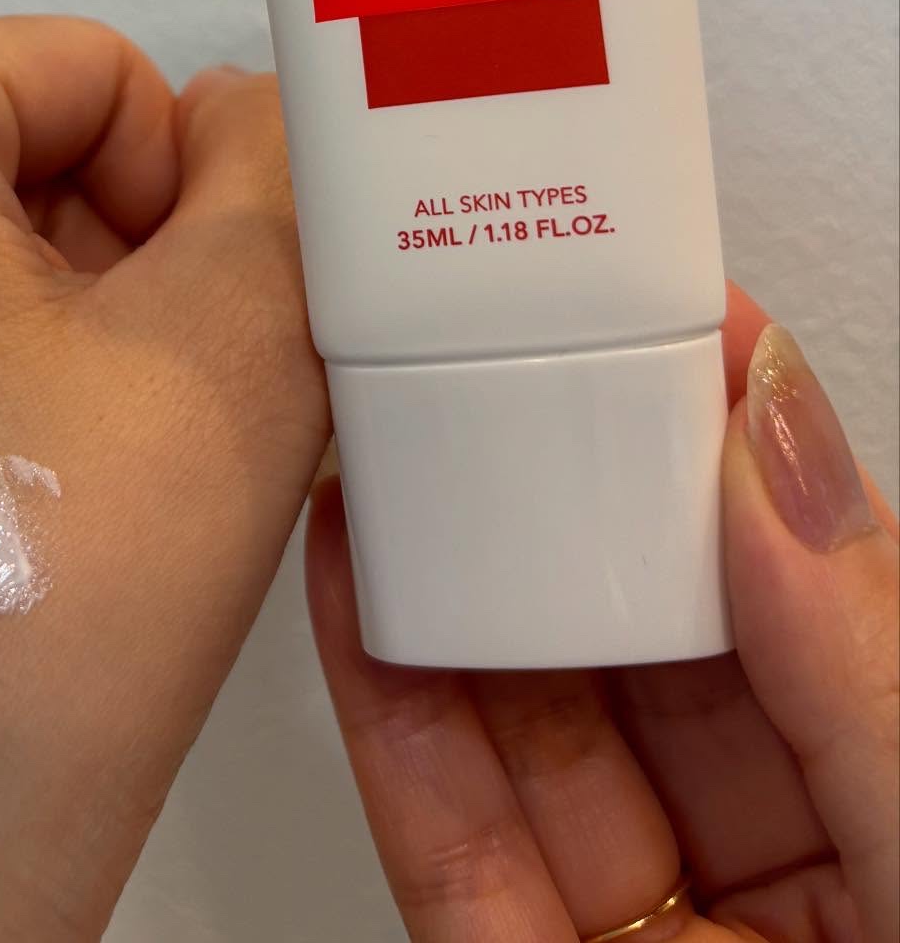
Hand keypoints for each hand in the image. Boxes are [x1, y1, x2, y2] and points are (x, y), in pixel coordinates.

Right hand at [307, 285, 897, 940]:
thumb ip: (860, 663)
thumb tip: (781, 449)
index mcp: (889, 798)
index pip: (798, 587)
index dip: (733, 450)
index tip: (675, 318)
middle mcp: (773, 850)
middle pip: (641, 636)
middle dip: (569, 495)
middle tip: (513, 361)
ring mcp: (639, 919)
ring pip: (523, 717)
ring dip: (454, 575)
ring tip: (402, 442)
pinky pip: (440, 837)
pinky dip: (384, 706)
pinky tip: (353, 583)